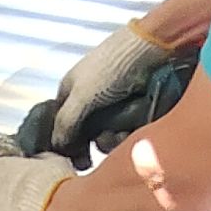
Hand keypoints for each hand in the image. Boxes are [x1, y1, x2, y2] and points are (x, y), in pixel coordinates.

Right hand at [50, 21, 172, 150]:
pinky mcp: (131, 111)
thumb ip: (66, 123)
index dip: (62, 142)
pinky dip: (126, 134)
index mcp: (70, 90)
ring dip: (109, 140)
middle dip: (86, 146)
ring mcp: (111, 107)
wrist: (154, 50)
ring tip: (118, 136)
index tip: (68, 158)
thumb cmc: (113, 67)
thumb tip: (56, 146)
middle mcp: (88, 100)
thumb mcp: (82, 94)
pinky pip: (123, 132)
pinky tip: (130, 132)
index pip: (57, 123)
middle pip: (81, 135)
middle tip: (88, 160)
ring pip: (103, 136)